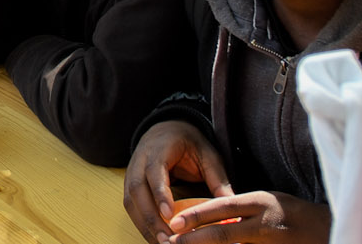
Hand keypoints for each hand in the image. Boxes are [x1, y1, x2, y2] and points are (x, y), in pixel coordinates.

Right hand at [126, 121, 234, 243]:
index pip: (155, 171)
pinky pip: (131, 207)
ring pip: (130, 202)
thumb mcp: (208, 155)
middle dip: (151, 218)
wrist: (167, 130)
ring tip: (162, 243)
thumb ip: (218, 179)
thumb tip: (232, 205)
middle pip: (137, 191)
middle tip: (167, 239)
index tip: (170, 215)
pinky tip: (155, 238)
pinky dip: (142, 224)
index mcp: (159, 149)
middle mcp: (139, 160)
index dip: (160, 194)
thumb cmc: (189, 143)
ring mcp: (131, 173)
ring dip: (144, 225)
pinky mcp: (129, 185)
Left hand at [167, 191, 330, 243]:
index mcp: (260, 202)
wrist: (327, 228)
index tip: (176, 223)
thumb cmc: (293, 213)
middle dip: (195, 240)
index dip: (197, 215)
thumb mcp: (267, 201)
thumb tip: (210, 217)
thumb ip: (241, 209)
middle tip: (173, 242)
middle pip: (224, 234)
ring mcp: (271, 243)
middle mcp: (265, 223)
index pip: (222, 207)